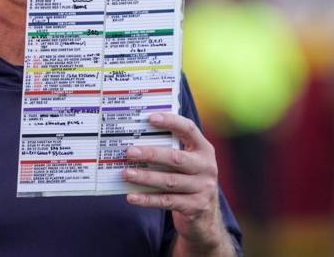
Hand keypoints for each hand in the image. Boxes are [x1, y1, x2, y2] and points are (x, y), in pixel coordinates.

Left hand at [123, 113, 233, 255]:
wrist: (206, 215)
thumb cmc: (188, 179)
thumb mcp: (187, 162)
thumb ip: (170, 149)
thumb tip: (136, 140)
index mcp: (203, 149)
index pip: (189, 129)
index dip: (171, 122)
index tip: (150, 118)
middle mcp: (206, 167)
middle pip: (176, 158)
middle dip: (151, 154)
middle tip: (129, 152)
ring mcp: (203, 188)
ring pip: (170, 181)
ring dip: (145, 177)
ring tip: (126, 173)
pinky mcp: (196, 207)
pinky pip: (167, 201)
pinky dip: (148, 199)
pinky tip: (132, 196)